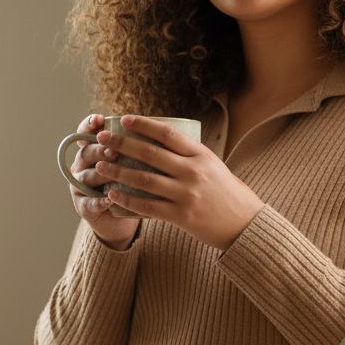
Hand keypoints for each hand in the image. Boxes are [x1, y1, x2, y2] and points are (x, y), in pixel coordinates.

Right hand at [66, 114, 141, 249]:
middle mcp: (83, 166)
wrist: (123, 217)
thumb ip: (140, 148)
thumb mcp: (136, 164)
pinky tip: (110, 200)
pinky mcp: (84, 207)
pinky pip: (89, 203)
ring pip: (86, 177)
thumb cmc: (132, 185)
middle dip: (99, 150)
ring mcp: (80, 187)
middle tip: (113, 151)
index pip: (86, 133)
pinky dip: (99, 201)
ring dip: (100, 176)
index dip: (89, 125)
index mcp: (93, 150)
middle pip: (86, 153)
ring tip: (113, 175)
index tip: (99, 120)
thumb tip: (162, 129)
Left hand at [93, 115, 264, 250]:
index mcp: (201, 155)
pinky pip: (147, 206)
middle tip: (102, 138)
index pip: (167, 134)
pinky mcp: (181, 216)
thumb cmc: (228, 193)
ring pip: (144, 180)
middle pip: (150, 154)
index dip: (143, 124)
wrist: (244, 224)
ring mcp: (186, 194)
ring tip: (100, 165)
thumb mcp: (213, 166)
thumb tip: (161, 141)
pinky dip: (127, 199)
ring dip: (118, 172)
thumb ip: (190, 156)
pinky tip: (112, 194)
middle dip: (121, 144)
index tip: (123, 119)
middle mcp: (193, 172)